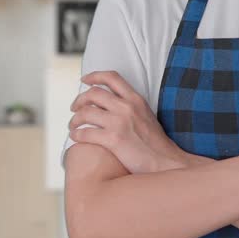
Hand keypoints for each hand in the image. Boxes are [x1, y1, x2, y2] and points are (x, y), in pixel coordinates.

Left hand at [68, 70, 188, 174]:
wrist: (166, 162)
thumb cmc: (156, 144)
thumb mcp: (147, 116)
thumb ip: (131, 107)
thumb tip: (112, 105)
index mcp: (136, 99)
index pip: (112, 78)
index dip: (94, 76)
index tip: (84, 81)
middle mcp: (127, 107)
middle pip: (93, 93)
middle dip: (79, 100)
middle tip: (74, 108)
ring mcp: (120, 123)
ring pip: (86, 112)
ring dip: (74, 119)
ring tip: (72, 125)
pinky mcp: (114, 140)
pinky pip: (86, 133)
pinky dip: (77, 134)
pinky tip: (76, 137)